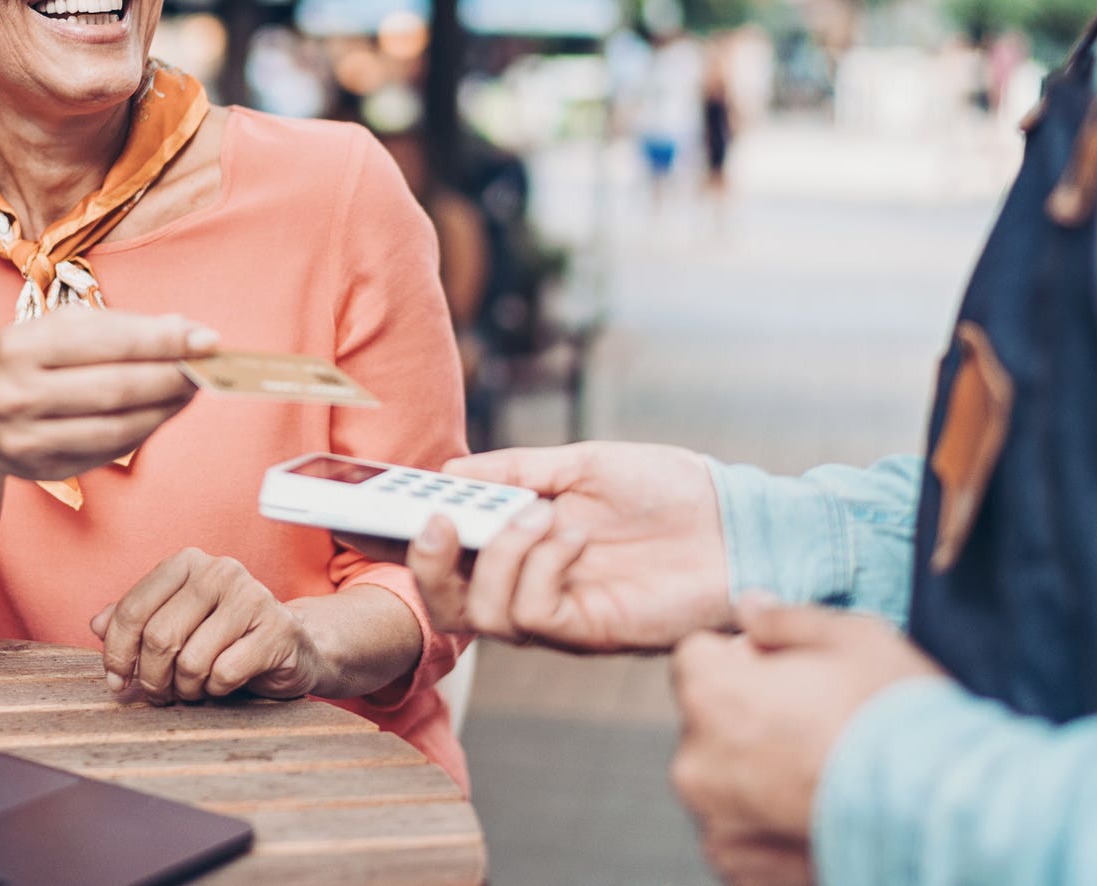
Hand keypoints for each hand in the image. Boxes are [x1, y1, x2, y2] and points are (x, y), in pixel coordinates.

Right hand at [0, 308, 215, 484]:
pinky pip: (108, 452)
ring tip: (192, 390)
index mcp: (21, 345)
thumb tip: (182, 328)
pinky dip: (144, 432)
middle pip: (118, 388)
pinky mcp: (43, 470)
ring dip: (166, 409)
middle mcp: (19, 393)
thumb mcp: (49, 329)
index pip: (107, 342)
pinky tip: (162, 413)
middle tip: (209, 366)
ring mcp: (28, 439)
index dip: (163, 340)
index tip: (205, 337)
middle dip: (173, 376)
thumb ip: (115, 327)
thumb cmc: (16, 363)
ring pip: (118, 428)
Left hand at [89, 548, 327, 704]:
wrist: (292, 647)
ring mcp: (252, 596)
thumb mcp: (177, 623)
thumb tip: (96, 624)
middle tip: (159, 694)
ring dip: (185, 688)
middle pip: (159, 637)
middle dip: (151, 678)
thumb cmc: (226, 637)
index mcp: (188, 562)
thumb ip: (137, 619)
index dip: (116, 653)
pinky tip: (223, 684)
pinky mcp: (277, 629)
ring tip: (193, 689)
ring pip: (190, 659)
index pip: (133, 609)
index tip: (116, 681)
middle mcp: (220, 570)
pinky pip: (224, 673)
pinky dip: (216, 690)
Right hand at [401, 442, 734, 652]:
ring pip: (484, 616)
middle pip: (448, 603)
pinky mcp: (590, 631)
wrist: (735, 519)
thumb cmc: (666, 491)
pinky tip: (571, 535)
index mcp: (520, 545)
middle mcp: (530, 586)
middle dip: (425, 565)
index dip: (398, 540)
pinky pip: (535, 614)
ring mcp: (559, 614)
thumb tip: (449, 470)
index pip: (445, 554)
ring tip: (538, 515)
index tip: (361, 509)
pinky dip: (540, 566)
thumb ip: (515, 471)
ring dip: (499, 557)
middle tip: (433, 521)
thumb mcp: (581, 464)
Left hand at [669, 600, 945, 884]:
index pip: (695, 657)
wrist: (940, 813)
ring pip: (722, 779)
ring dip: (754, 773)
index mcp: (711, 695)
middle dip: (746, 715)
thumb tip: (748, 608)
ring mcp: (715, 824)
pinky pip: (739, 833)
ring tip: (823, 773)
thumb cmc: (897, 717)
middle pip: (707, 720)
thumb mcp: (852, 638)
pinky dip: (766, 825)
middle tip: (815, 724)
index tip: (785, 671)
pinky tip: (815, 812)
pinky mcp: (739, 869)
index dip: (741, 657)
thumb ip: (786, 620)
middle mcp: (696, 763)